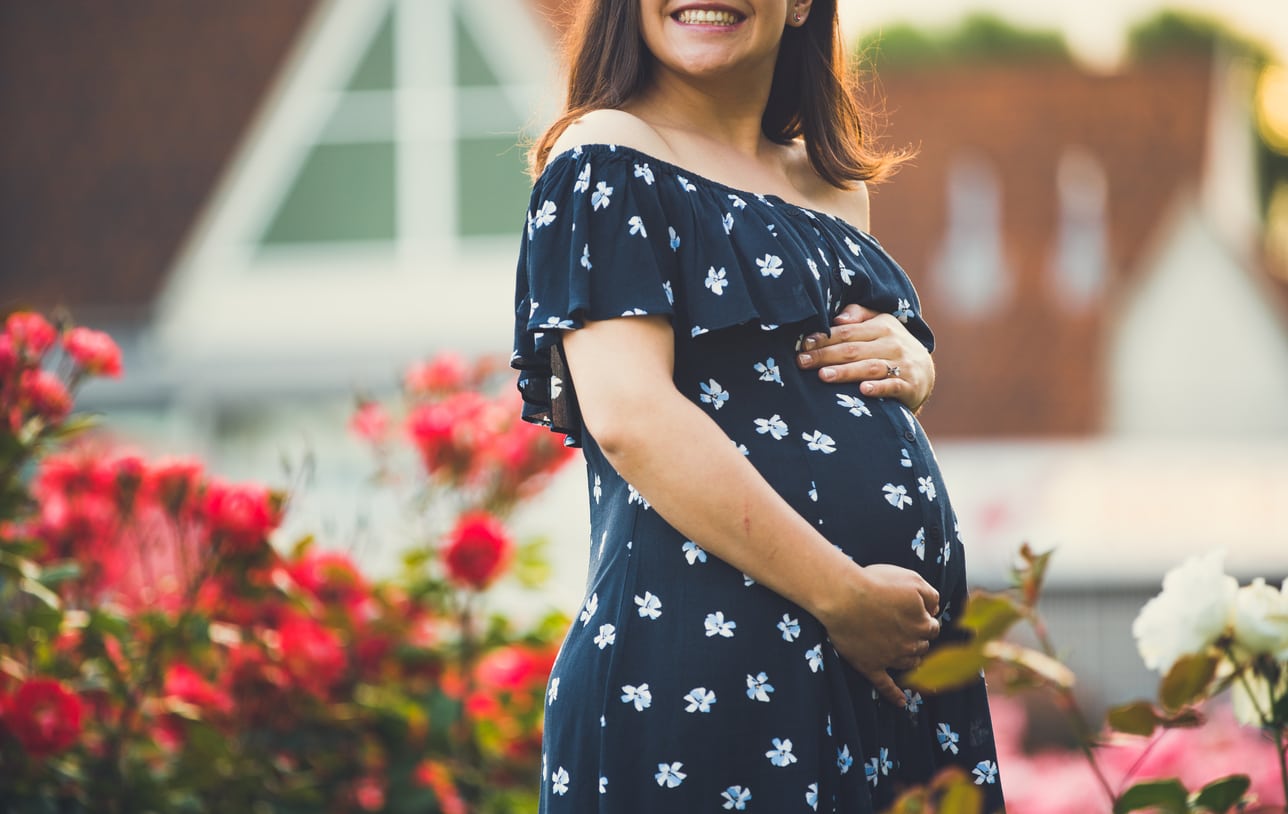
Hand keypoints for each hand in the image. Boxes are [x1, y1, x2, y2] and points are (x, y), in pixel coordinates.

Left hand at [795, 304, 934, 412]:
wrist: (924, 374)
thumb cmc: (890, 347)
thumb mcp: (879, 325)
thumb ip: (858, 315)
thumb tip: (837, 318)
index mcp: (882, 326)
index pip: (847, 332)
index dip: (824, 338)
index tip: (804, 345)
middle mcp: (893, 343)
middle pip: (853, 349)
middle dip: (825, 355)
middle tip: (802, 362)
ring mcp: (902, 365)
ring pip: (870, 367)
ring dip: (846, 372)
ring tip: (823, 375)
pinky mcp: (909, 386)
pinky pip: (892, 386)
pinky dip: (878, 388)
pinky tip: (862, 390)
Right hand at [816, 563, 939, 705]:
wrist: (844, 597)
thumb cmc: (877, 584)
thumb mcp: (913, 580)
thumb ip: (931, 595)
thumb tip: (936, 608)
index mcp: (922, 624)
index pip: (932, 627)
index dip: (923, 619)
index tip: (911, 612)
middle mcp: (910, 645)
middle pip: (921, 646)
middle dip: (916, 638)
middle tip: (900, 625)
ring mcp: (890, 658)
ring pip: (909, 663)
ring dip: (909, 658)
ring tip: (899, 648)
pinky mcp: (870, 666)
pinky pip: (885, 686)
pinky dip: (895, 695)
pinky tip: (901, 702)